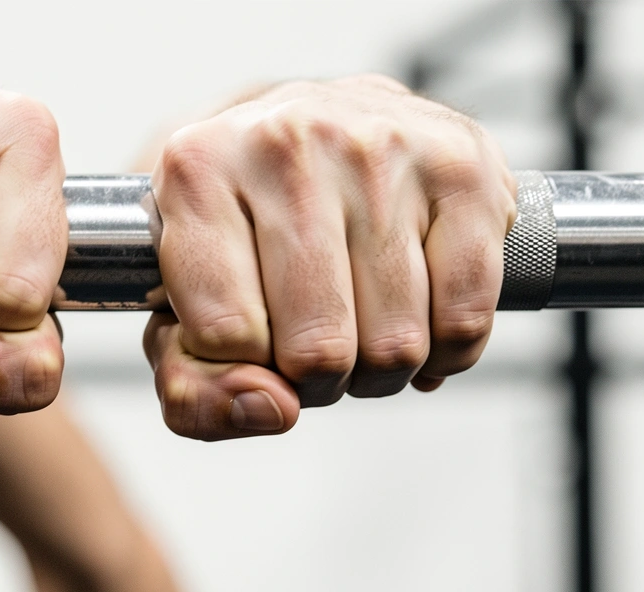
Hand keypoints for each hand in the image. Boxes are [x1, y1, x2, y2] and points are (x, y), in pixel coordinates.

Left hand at [143, 75, 516, 439]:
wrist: (311, 128)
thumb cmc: (239, 231)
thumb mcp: (178, 314)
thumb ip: (195, 393)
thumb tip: (273, 411)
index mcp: (196, 172)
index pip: (227, 337)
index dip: (243, 368)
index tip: (249, 340)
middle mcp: (285, 144)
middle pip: (318, 349)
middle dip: (316, 380)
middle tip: (309, 346)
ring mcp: (380, 147)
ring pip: (396, 343)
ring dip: (378, 370)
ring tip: (357, 327)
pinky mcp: (462, 164)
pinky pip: (465, 316)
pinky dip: (445, 348)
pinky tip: (415, 318)